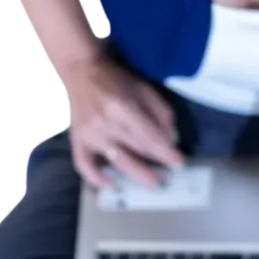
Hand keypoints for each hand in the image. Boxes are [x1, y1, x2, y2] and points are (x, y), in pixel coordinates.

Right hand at [62, 55, 184, 188]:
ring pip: (117, 160)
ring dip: (137, 175)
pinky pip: (84, 164)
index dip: (166, 152)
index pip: (150, 136)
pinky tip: (112, 186)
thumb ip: (161, 113)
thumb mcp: (144, 89)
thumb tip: (172, 139)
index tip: (180, 163)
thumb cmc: (117, 80)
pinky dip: (96, 178)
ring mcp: (90, 134)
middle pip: (137, 150)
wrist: (82, 71)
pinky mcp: (77, 140)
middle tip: (170, 178)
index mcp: (124, 107)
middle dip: (156, 165)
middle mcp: (107, 123)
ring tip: (153, 185)